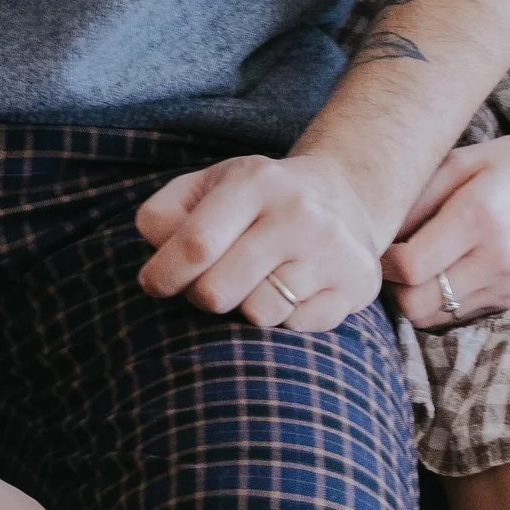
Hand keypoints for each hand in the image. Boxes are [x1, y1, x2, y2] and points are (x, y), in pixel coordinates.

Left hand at [135, 148, 385, 333]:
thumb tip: (154, 260)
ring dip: (245, 308)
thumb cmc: (258, 198)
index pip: (196, 243)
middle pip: (218, 291)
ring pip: (258, 315)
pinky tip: (294, 289)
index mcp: (255, 181)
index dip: (164, 274)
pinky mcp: (356, 284)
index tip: (154, 284)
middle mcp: (298, 212)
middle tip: (212, 281)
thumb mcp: (209, 185)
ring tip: (256, 281)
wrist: (343, 194)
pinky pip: (297, 329)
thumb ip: (165, 213)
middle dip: (202, 296)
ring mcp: (331, 249)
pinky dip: (285, 318)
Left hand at [382, 125, 509, 328]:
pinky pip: (458, 314)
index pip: (410, 265)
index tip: (375, 240)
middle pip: (417, 304)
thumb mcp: (466, 160)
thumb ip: (420, 195)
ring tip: (411, 263)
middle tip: (387, 257)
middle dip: (392, 286)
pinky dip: (438, 300)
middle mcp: (495, 259)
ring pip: (434, 317)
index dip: (382, 259)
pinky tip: (439, 271)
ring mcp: (507, 286)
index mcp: (480, 215)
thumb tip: (378, 228)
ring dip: (412, 297)